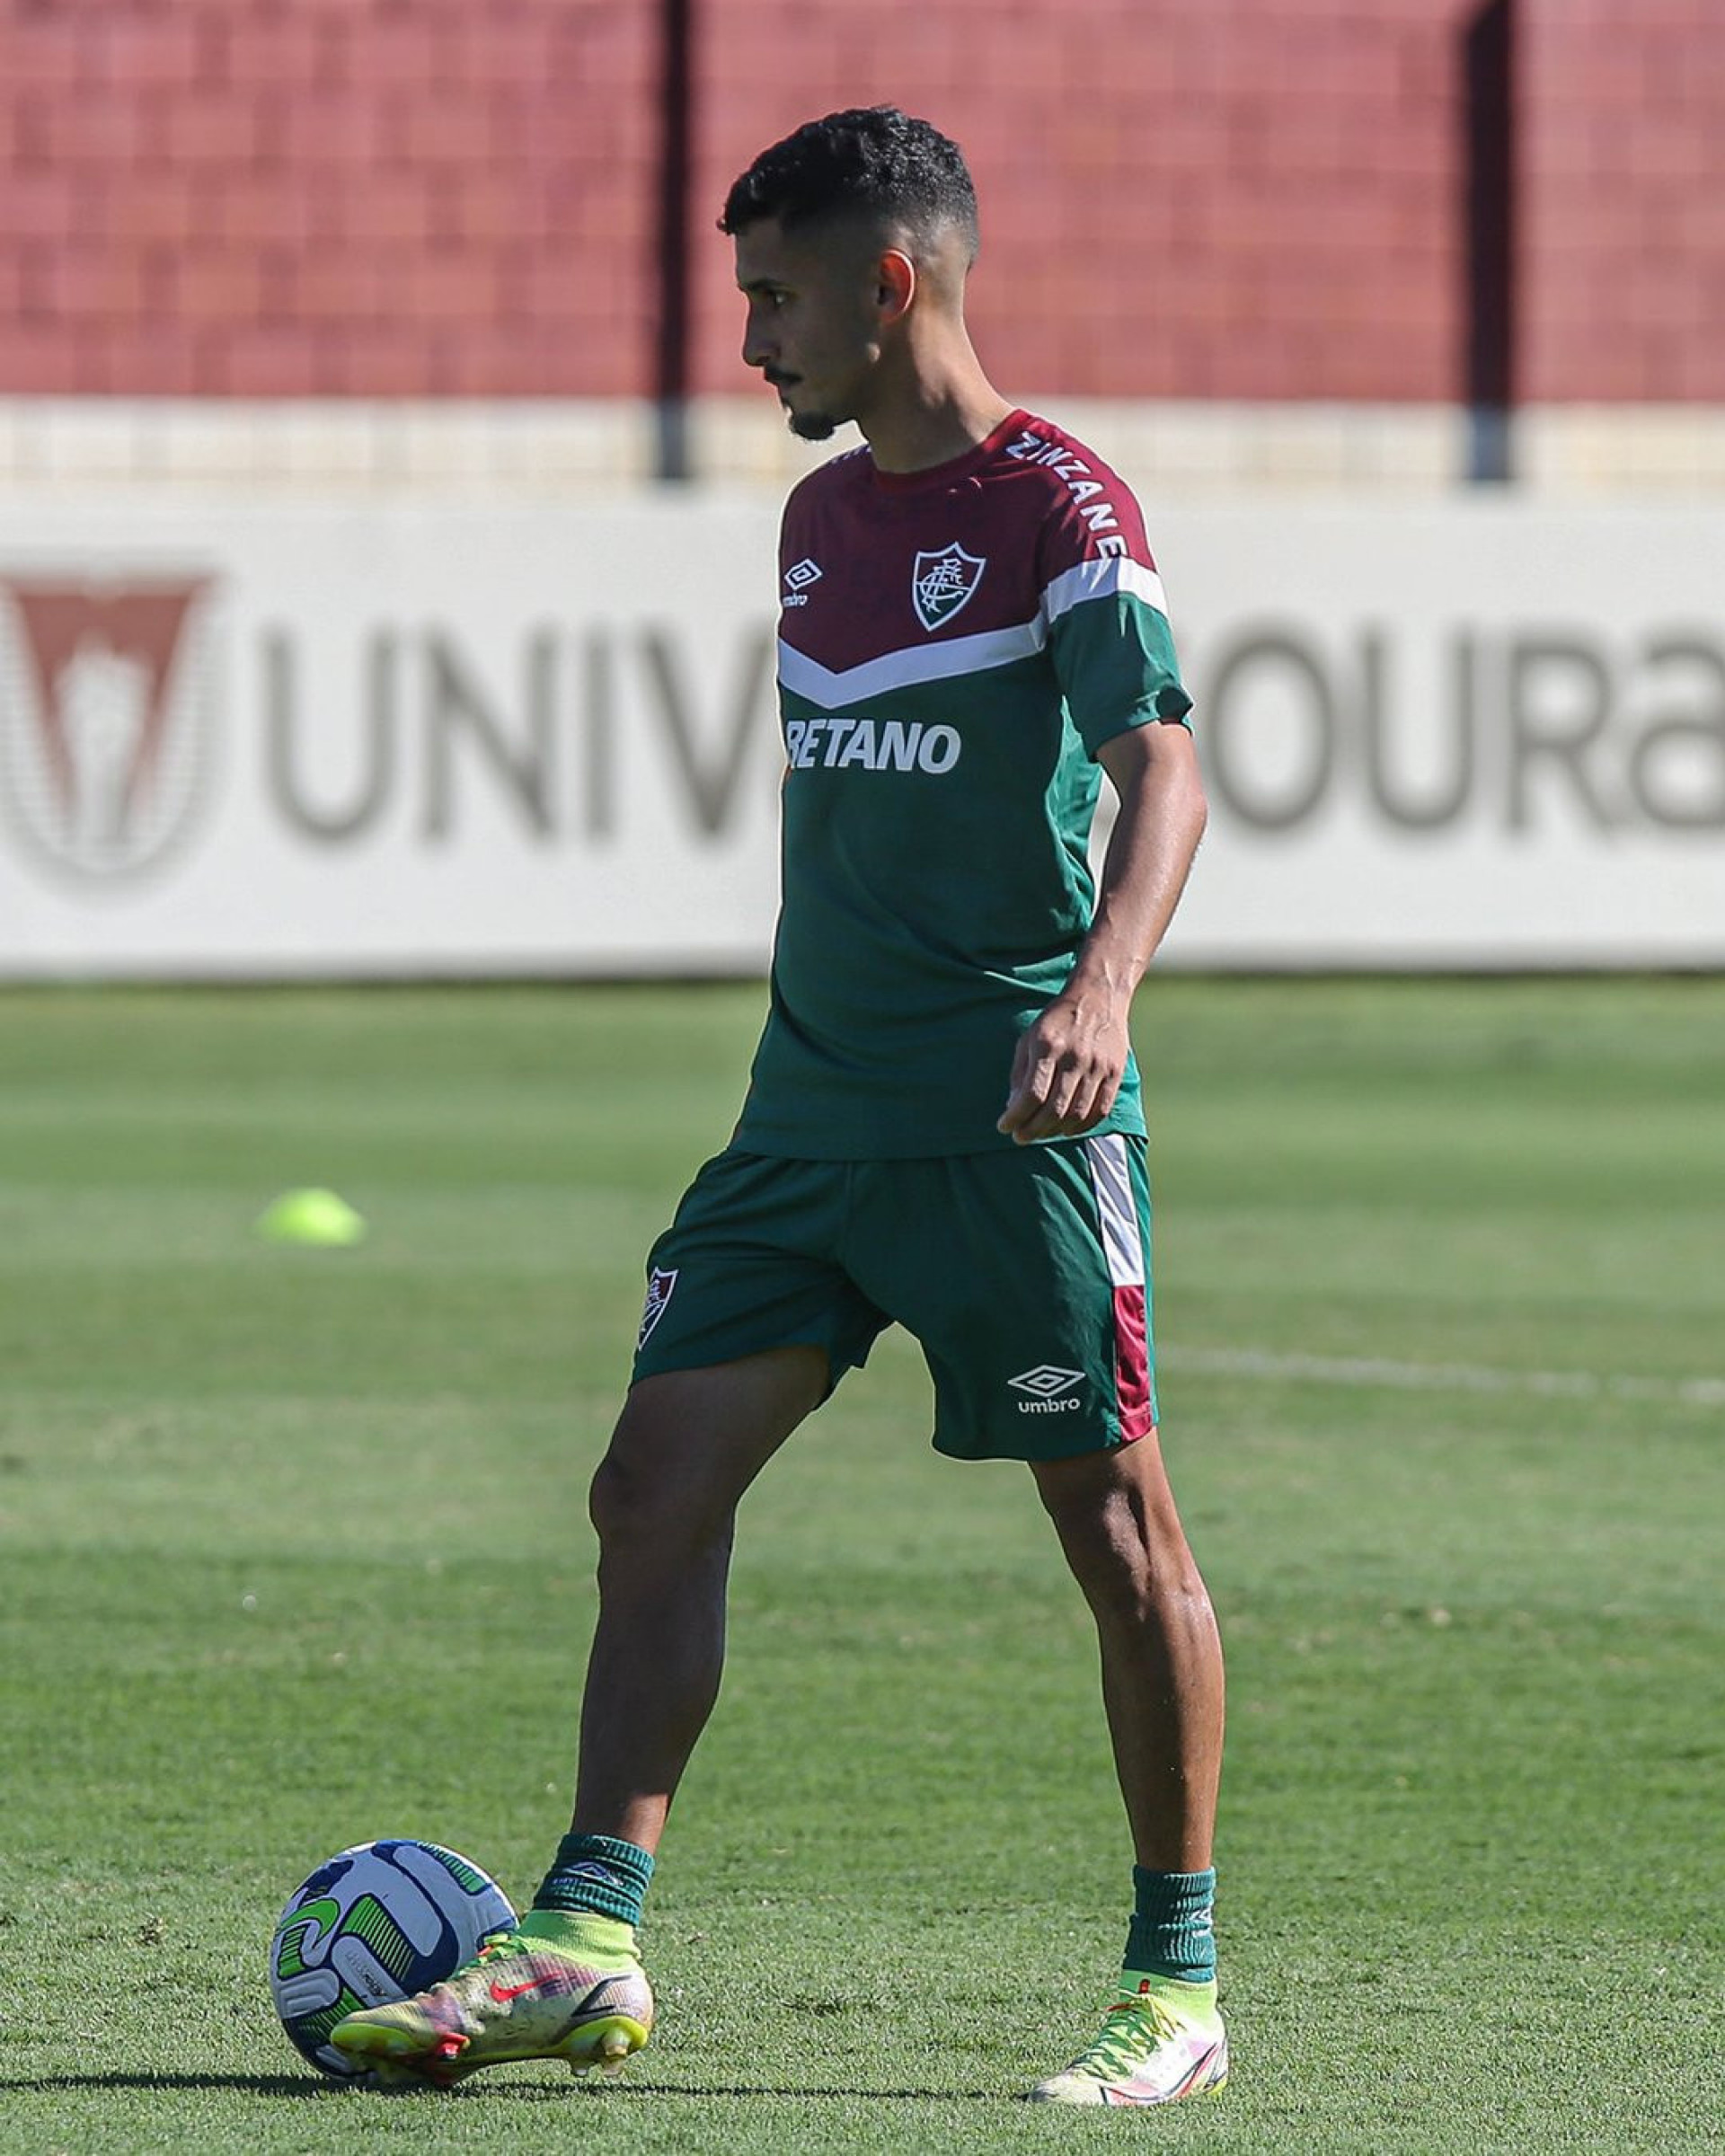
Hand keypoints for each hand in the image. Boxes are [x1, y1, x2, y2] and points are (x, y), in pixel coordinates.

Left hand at [996, 998, 1128, 1145]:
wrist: (1098, 995)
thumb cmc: (1057, 1019)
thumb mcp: (1029, 1038)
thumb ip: (1019, 1073)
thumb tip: (1013, 1108)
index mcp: (1048, 1046)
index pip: (1032, 1094)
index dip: (1016, 1117)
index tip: (1004, 1127)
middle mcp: (1074, 1057)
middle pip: (1053, 1109)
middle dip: (1032, 1130)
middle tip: (1020, 1137)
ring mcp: (1098, 1066)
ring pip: (1076, 1114)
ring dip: (1055, 1131)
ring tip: (1041, 1133)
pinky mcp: (1115, 1072)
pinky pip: (1100, 1110)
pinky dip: (1082, 1126)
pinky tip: (1067, 1129)